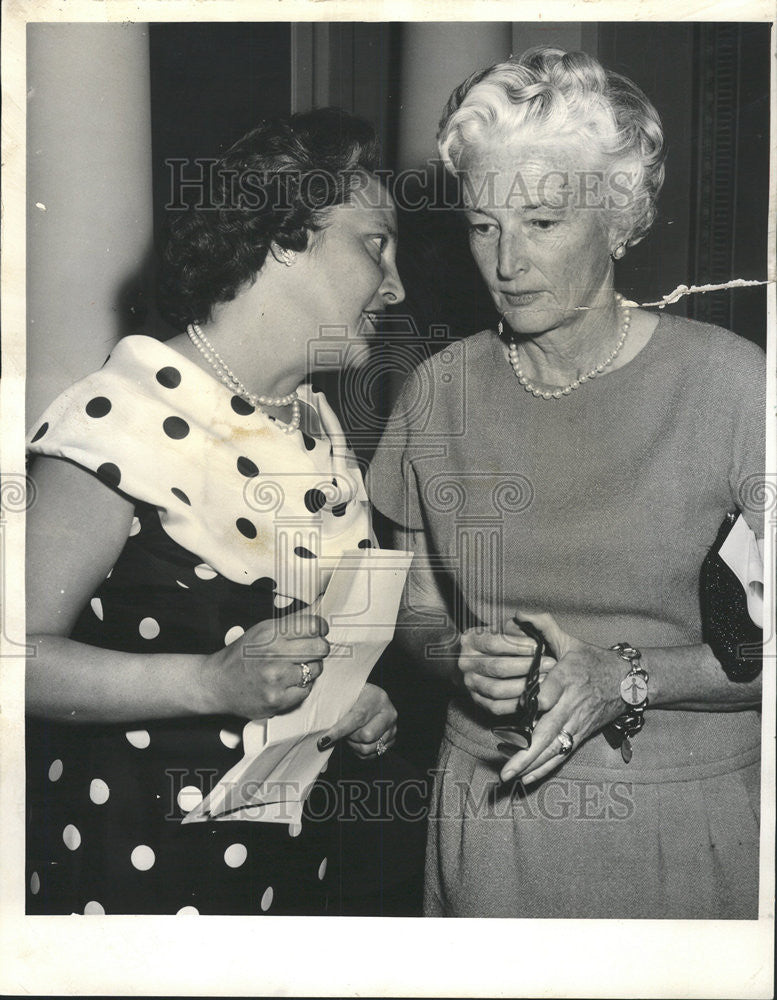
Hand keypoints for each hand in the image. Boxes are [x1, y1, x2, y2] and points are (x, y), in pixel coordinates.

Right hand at [199, 610, 329, 718]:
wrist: (216, 684)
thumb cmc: (240, 656)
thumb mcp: (261, 631)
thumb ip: (289, 624)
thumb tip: (317, 616)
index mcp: (271, 633)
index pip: (313, 625)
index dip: (320, 628)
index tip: (319, 632)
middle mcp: (274, 654)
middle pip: (320, 647)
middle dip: (318, 648)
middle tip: (309, 651)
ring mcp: (276, 678)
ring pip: (316, 669)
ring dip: (310, 669)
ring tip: (293, 668)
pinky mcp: (277, 699)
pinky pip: (306, 690)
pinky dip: (300, 687)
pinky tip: (287, 683)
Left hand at [317, 683, 397, 758]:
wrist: (369, 696)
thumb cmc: (353, 696)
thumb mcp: (345, 696)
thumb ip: (334, 712)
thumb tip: (321, 739)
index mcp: (376, 697)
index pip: (357, 717)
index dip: (339, 730)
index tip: (323, 740)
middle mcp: (389, 712)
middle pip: (366, 736)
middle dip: (350, 737)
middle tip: (344, 731)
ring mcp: (393, 727)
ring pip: (369, 748)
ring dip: (354, 745)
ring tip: (350, 734)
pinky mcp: (392, 739)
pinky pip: (373, 754)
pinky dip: (361, 751)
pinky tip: (357, 740)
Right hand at [457, 620, 555, 715]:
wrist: (488, 663)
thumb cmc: (505, 643)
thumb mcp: (511, 628)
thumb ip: (522, 621)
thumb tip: (523, 616)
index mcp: (470, 640)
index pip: (494, 643)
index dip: (518, 646)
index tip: (539, 646)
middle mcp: (465, 662)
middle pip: (497, 667)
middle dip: (526, 666)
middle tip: (549, 664)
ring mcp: (470, 684)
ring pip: (497, 689)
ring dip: (523, 686)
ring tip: (545, 680)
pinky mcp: (478, 701)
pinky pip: (496, 707)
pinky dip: (516, 703)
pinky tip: (532, 696)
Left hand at [499, 609, 624, 785]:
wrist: (627, 683)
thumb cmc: (592, 660)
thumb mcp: (569, 640)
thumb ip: (542, 626)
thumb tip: (518, 614)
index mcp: (568, 678)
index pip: (554, 690)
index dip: (542, 699)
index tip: (532, 704)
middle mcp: (571, 704)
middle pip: (548, 729)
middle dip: (527, 750)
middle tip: (506, 768)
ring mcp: (575, 724)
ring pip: (553, 747)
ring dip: (531, 765)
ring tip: (510, 778)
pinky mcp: (579, 735)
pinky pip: (560, 754)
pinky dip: (544, 769)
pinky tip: (526, 780)